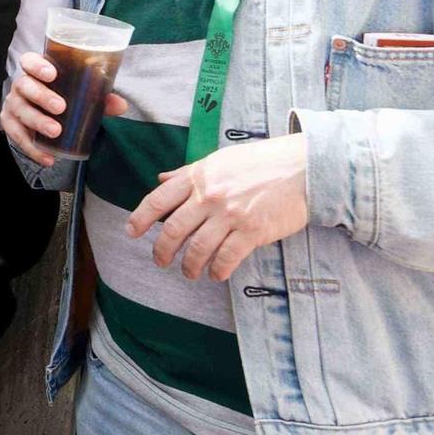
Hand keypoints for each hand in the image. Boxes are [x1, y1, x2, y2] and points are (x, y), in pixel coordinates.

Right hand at [0, 51, 126, 167]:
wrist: (44, 116)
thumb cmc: (64, 98)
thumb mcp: (81, 95)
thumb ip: (99, 98)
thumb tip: (120, 105)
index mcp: (36, 71)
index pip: (29, 61)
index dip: (37, 65)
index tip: (52, 74)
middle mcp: (21, 85)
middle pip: (24, 85)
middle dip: (41, 96)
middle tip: (60, 107)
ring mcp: (13, 104)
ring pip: (19, 110)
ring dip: (37, 122)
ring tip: (56, 132)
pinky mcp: (10, 124)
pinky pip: (16, 136)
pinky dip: (32, 148)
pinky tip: (48, 157)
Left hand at [127, 135, 308, 280]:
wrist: (302, 168)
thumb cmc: (260, 162)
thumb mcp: (219, 160)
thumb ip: (189, 172)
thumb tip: (161, 177)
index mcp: (198, 176)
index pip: (158, 199)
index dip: (140, 218)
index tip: (131, 233)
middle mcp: (209, 196)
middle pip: (174, 229)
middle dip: (162, 250)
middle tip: (160, 261)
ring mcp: (230, 215)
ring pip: (198, 248)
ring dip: (189, 266)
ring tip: (189, 273)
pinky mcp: (252, 231)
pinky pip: (227, 258)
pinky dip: (217, 270)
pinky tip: (215, 274)